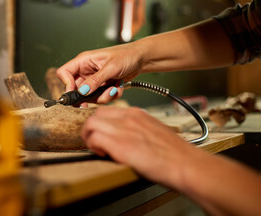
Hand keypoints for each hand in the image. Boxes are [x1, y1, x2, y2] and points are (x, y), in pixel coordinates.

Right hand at [57, 42, 143, 103]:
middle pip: (76, 89)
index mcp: (83, 61)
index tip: (76, 94)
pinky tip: (118, 86)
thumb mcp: (110, 68)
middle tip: (97, 98)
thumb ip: (95, 80)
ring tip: (114, 88)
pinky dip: (110, 95)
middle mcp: (86, 71)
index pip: (64, 73)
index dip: (66, 84)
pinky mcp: (101, 86)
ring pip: (89, 96)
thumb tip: (82, 92)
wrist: (140, 59)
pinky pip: (100, 97)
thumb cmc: (126, 55)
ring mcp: (93, 80)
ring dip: (103, 96)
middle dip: (88, 96)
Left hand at [81, 106, 198, 185]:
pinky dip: (93, 146)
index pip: (107, 111)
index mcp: (136, 114)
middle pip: (96, 114)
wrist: (185, 163)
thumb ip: (137, 129)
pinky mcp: (120, 144)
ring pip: (91, 124)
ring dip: (89, 137)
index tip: (100, 132)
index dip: (99, 122)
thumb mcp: (154, 131)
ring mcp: (123, 129)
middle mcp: (128, 118)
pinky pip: (94, 138)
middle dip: (90, 128)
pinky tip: (103, 154)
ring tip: (97, 148)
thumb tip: (125, 136)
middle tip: (94, 141)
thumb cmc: (174, 153)